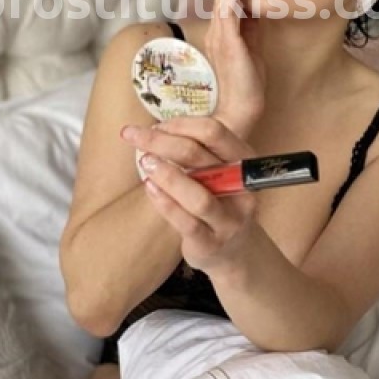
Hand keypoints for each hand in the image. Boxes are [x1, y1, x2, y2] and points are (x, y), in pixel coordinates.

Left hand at [120, 115, 258, 273]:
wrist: (234, 254)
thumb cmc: (218, 203)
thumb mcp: (218, 174)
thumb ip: (198, 153)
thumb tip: (155, 130)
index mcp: (244, 161)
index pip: (215, 133)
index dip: (182, 125)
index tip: (155, 125)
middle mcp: (241, 189)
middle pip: (202, 157)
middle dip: (163, 142)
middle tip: (134, 135)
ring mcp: (229, 220)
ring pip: (199, 196)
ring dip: (167, 176)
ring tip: (145, 162)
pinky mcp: (211, 244)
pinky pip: (187, 222)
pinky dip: (165, 203)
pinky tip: (150, 188)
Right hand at [205, 0, 265, 138]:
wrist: (241, 110)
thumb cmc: (246, 84)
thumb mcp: (253, 50)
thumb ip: (252, 30)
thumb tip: (257, 9)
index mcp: (224, 35)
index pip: (227, 2)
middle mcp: (219, 33)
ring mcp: (222, 38)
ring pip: (223, 1)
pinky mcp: (229, 44)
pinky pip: (229, 14)